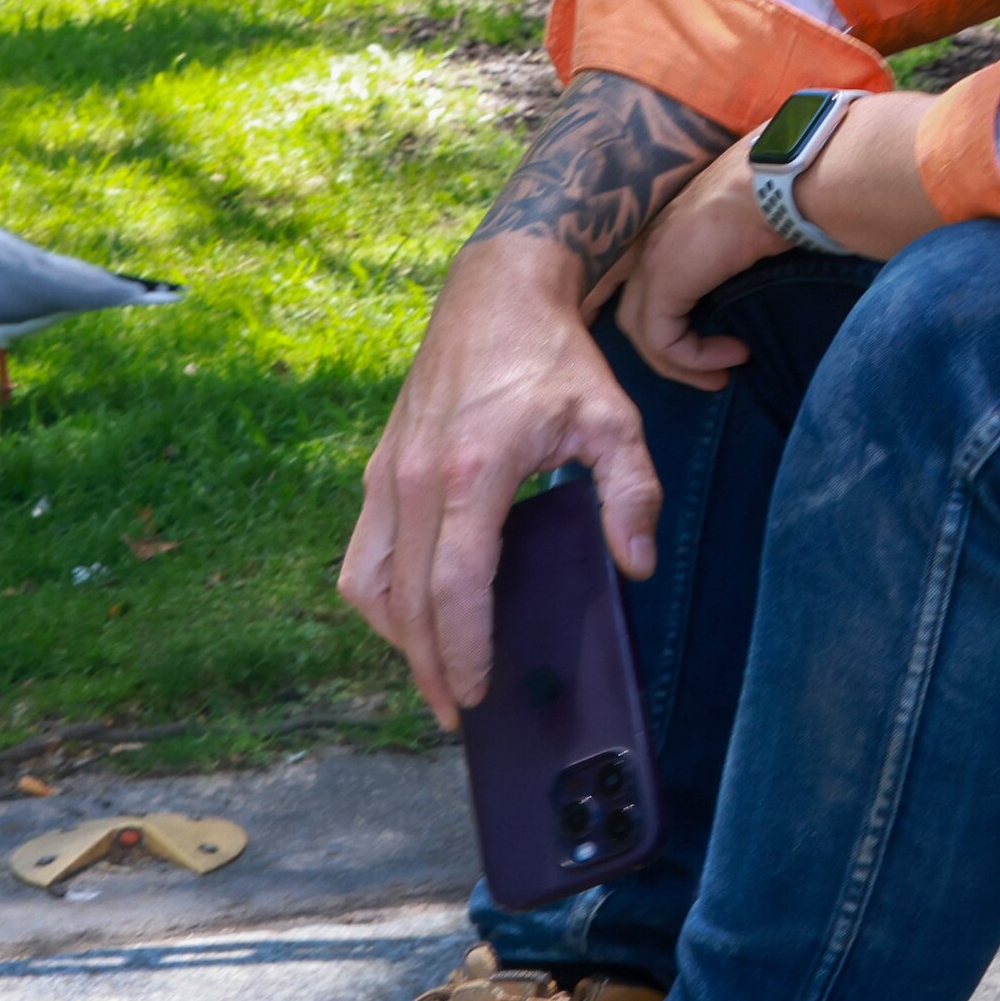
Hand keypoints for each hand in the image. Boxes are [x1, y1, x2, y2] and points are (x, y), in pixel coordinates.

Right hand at [336, 230, 659, 721]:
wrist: (497, 290)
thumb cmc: (556, 356)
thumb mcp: (613, 418)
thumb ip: (631, 492)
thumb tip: (635, 565)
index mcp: (471, 472)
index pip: (453, 588)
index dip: (463, 650)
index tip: (477, 693)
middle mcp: (414, 478)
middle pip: (405, 602)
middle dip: (429, 666)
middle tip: (459, 710)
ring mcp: (388, 473)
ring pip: (367, 583)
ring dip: (397, 637)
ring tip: (437, 670)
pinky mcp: (379, 468)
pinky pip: (363, 553)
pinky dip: (382, 597)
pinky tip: (417, 614)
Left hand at [618, 133, 785, 390]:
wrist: (781, 182)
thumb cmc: (781, 195)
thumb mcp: (749, 229)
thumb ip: (733, 254)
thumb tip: (750, 273)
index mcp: (668, 227)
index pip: (631, 279)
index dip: (644, 313)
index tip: (678, 343)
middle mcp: (650, 242)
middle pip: (634, 313)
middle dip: (666, 353)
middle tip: (710, 374)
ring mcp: (650, 260)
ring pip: (642, 332)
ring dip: (681, 364)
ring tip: (722, 375)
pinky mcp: (663, 282)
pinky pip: (662, 340)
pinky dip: (694, 359)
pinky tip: (734, 355)